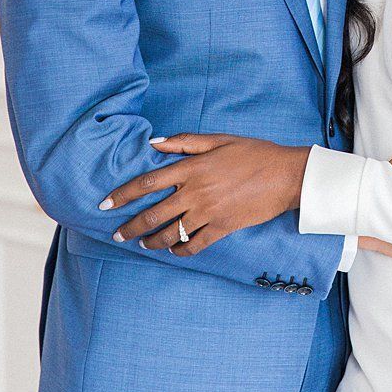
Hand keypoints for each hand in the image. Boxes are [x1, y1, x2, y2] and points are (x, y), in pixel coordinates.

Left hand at [99, 133, 308, 256]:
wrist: (286, 175)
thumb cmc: (254, 152)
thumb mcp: (219, 139)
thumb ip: (185, 142)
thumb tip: (154, 143)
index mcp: (192, 168)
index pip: (148, 182)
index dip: (123, 195)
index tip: (105, 204)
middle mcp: (196, 192)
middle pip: (153, 214)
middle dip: (131, 227)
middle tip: (117, 234)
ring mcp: (209, 213)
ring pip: (171, 234)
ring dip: (152, 242)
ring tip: (143, 244)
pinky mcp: (223, 228)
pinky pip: (195, 246)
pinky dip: (180, 251)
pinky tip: (173, 251)